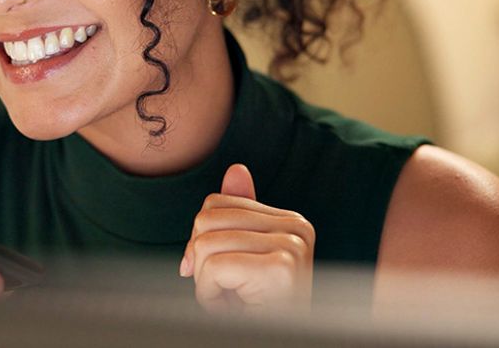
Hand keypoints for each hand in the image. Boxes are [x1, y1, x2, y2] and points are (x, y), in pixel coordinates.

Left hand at [180, 164, 314, 310]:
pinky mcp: (281, 268)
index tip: (219, 274)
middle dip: (201, 260)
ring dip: (206, 282)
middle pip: (206, 219)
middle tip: (227, 290)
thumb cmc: (259, 309)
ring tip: (233, 300)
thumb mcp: (244, 258)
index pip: (215, 204)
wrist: (281, 342)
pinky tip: (235, 308)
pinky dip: (210, 296)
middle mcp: (297, 227)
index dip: (201, 241)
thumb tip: (235, 169)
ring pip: (206, 244)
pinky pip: (213, 268)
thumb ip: (237, 216)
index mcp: (290, 220)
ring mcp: (292, 245)